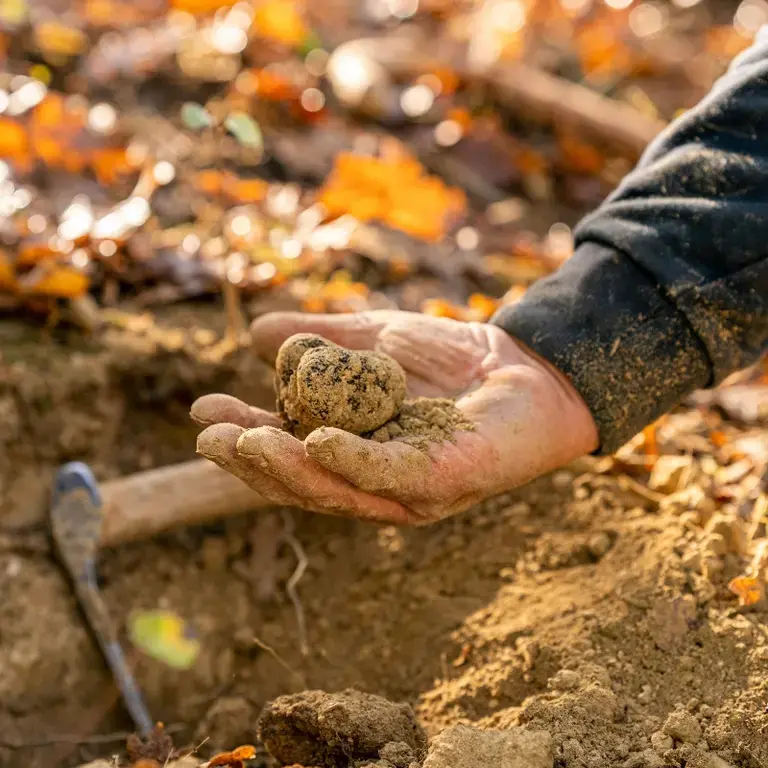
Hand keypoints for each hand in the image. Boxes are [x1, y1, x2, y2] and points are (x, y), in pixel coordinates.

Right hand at [192, 310, 598, 524]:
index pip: (289, 452)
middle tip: (209, 436)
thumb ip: (319, 343)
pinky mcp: (446, 480)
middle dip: (252, 461)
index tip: (202, 410)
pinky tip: (316, 442)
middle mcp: (374, 479)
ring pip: (337, 489)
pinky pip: (391, 475)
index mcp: (353, 451)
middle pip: (303, 481)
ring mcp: (409, 488)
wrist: (527, 361)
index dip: (244, 436)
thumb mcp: (372, 343)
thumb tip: (254, 335)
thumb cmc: (450, 359)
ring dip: (287, 469)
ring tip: (245, 440)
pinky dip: (351, 462)